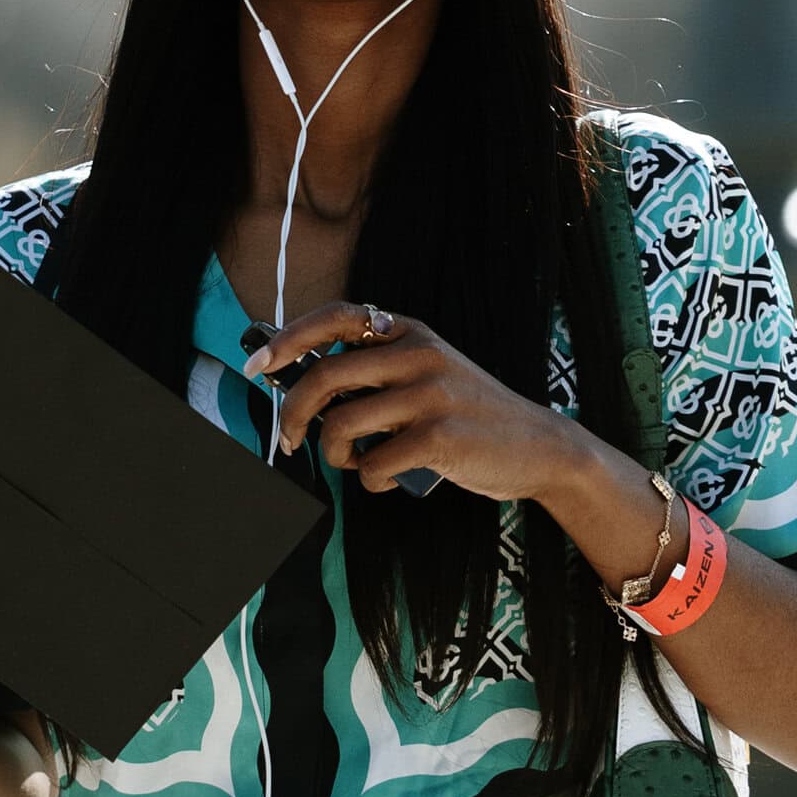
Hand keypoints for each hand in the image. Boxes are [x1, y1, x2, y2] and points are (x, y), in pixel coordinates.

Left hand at [247, 301, 581, 504]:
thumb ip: (378, 370)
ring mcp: (430, 394)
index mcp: (410, 331)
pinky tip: (387, 478)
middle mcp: (418, 353)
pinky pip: (373, 464)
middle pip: (324, 375)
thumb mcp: (429, 372)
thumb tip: (303, 384)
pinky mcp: (439, 437)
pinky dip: (370, 480)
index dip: (288, 338)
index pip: (335, 317)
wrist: (539, 447)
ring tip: (353, 462)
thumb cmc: (468, 415)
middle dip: (294, 413)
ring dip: (334, 453)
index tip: (256, 365)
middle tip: (291, 439)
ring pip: (341, 423)